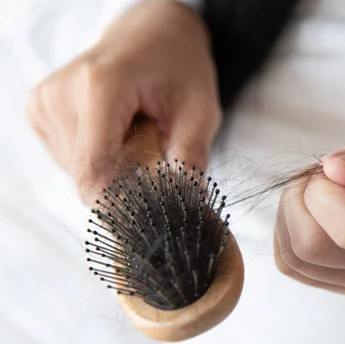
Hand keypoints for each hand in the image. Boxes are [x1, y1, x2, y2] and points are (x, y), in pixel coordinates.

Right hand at [26, 0, 220, 202]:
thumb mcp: (201, 110)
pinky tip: (118, 133)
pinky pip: (71, 161)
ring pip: (78, 173)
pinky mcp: (41, 113)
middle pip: (86, 175)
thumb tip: (186, 205)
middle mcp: (61, 94)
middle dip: (125, 182)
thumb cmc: (179, 68)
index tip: (154, 207)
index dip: (124, 201)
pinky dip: (100, 159)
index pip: (96, 170)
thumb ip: (191, 156)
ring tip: (136, 135)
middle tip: (155, 154)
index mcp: (100, 86)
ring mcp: (45, 103)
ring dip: (114, 170)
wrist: (153, 35)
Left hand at [274, 122, 344, 296]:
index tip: (336, 170)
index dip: (323, 191)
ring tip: (320, 193)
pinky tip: (316, 214)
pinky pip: (294, 267)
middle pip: (311, 248)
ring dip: (289, 217)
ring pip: (294, 260)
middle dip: (296, 201)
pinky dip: (289, 235)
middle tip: (320, 178)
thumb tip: (333, 171)